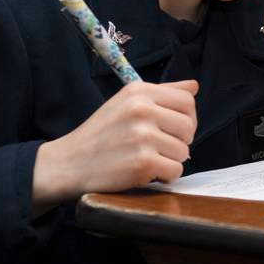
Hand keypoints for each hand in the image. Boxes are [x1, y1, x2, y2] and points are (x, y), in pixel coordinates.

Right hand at [32, 80, 197, 208]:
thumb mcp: (126, 102)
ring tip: (148, 159)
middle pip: (189, 127)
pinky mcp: (143, 162)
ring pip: (184, 152)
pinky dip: (164, 176)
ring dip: (170, 161)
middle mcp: (142, 109)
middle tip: (159, 148)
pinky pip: (175, 171)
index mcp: (139, 91)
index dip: (187, 119)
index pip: (187, 101)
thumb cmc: (101, 134)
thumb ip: (162, 93)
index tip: (174, 130)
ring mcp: (142, 136)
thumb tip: (194, 86)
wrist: (69, 163)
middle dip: (179, 142)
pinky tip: (146, 172)